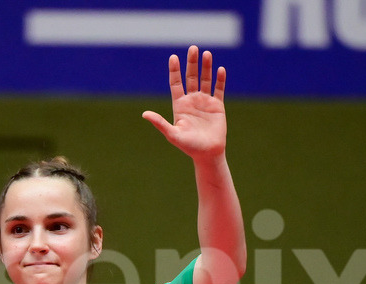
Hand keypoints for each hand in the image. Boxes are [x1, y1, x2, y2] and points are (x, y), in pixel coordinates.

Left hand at [142, 45, 226, 160]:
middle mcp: (192, 100)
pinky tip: (220, 69)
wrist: (208, 154)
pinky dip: (220, 79)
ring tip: (206, 53)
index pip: (176, 83)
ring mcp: (205, 102)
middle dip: (192, 63)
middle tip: (193, 48)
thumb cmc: (189, 146)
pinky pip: (219, 89)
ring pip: (205, 80)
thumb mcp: (172, 134)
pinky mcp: (217, 106)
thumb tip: (144, 114)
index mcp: (180, 105)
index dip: (175, 70)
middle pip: (191, 77)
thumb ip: (159, 123)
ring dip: (206, 67)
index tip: (173, 57)